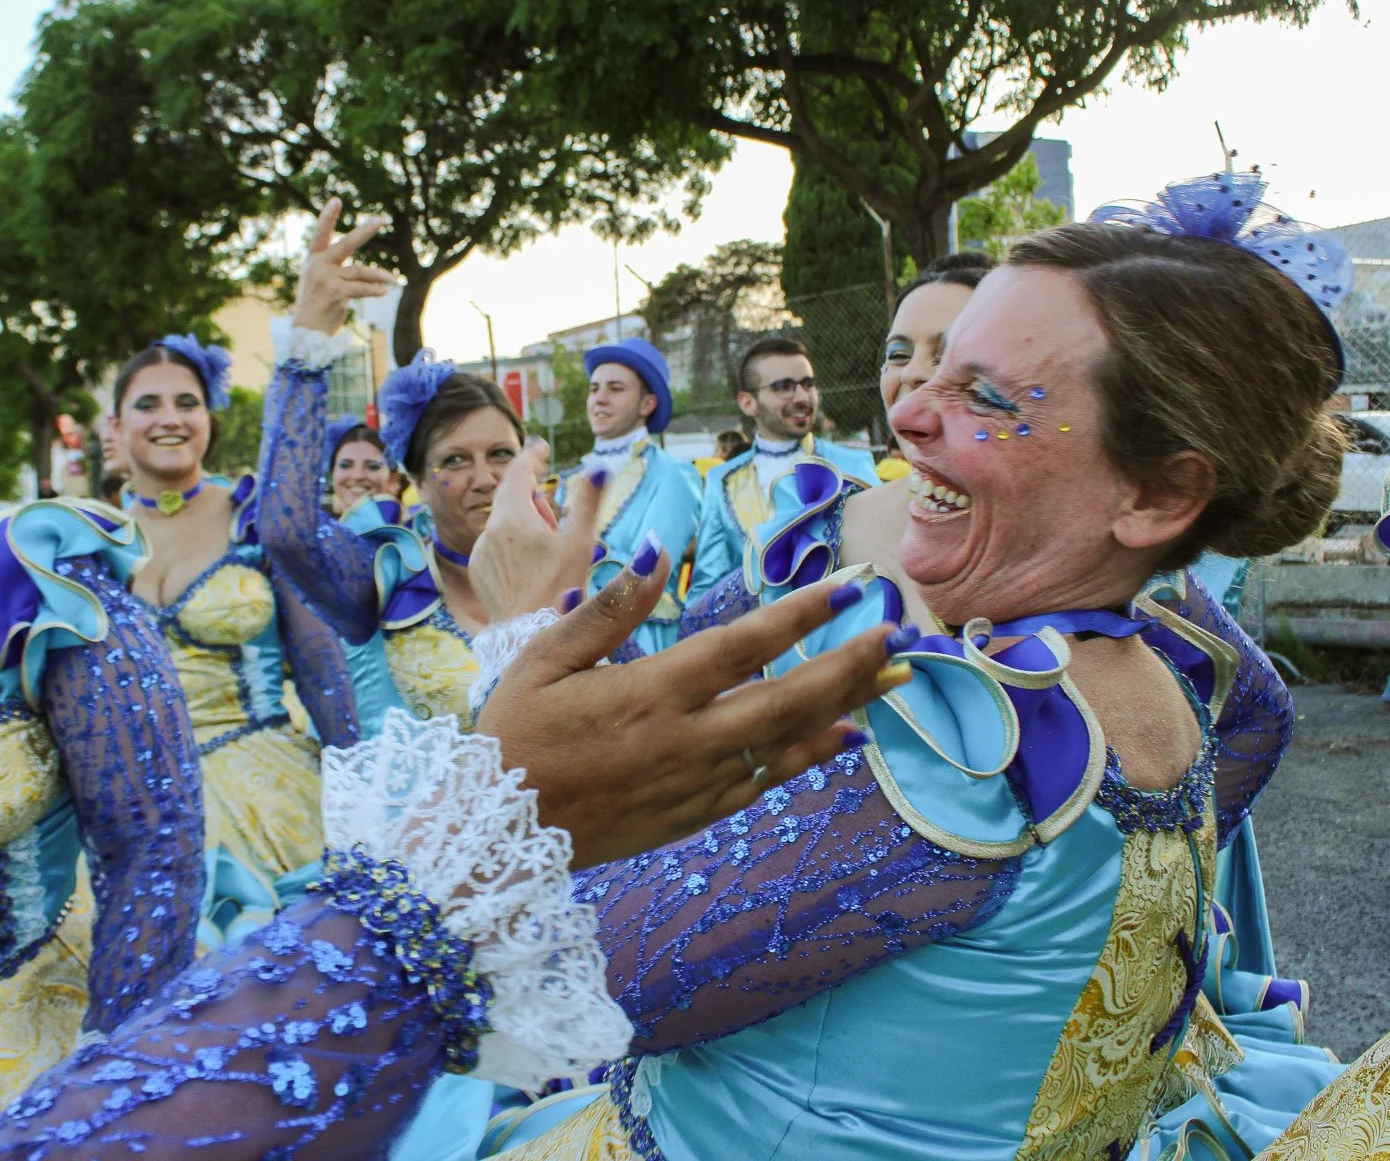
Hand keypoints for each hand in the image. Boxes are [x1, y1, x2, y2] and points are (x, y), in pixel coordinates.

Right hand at [294, 199, 394, 335]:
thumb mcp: (319, 280)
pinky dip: (375, 290)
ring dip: (379, 276)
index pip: (320, 234)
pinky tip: (384, 290)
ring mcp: (326, 279)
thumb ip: (335, 268)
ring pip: (360, 272)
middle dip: (364, 232)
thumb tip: (367, 269)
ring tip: (391, 280)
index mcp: (313, 259)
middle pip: (346, 245)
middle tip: (380, 219)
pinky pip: (362, 289)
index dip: (328, 217)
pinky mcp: (336, 294)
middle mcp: (318, 266)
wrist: (306, 332)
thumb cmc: (316, 305)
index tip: (336, 200)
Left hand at [471, 438, 600, 621]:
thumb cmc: (561, 590)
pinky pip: (496, 548)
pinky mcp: (479, 573)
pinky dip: (513, 547)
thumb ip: (589, 501)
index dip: (532, 456)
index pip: (518, 472)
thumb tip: (600, 467)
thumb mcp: (580, 543)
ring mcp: (480, 554)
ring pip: (504, 526)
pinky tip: (533, 570)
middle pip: (511, 499)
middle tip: (557, 519)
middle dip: (534, 499)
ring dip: (524, 526)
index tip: (542, 447)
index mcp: (512, 517)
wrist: (531, 639)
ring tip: (549, 552)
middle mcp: (488, 531)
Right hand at [481, 556, 906, 865]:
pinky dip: (811, 757)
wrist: (492, 835)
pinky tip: (846, 737)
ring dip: (846, 707)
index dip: (802, 615)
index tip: (850, 588)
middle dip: (850, 663)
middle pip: (788, 697)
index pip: (743, 645)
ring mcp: (695, 782)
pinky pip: (767, 782)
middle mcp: (685, 739)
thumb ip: (605, 610)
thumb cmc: (512, 735)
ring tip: (895, 678)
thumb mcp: (542, 658)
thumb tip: (651, 555)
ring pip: (788, 741)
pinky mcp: (693, 815)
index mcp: (649, 691)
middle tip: (897, 632)